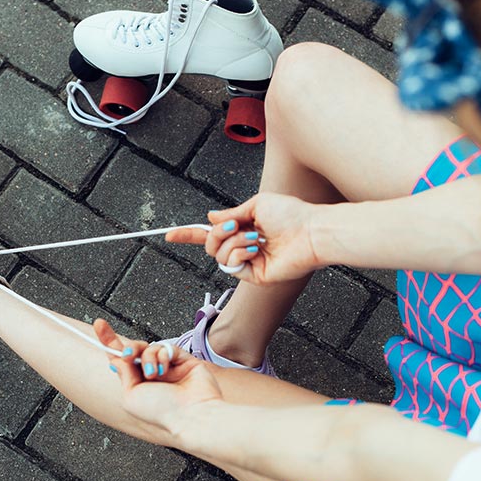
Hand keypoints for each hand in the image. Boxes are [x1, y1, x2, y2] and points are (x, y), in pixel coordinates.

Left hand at [93, 319, 222, 437]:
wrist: (191, 415)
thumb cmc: (163, 412)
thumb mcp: (132, 396)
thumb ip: (124, 375)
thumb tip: (116, 359)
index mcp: (138, 384)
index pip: (121, 359)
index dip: (110, 342)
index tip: (99, 325)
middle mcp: (152, 374)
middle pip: (135, 350)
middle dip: (129, 348)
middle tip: (128, 355)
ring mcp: (169, 367)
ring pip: (151, 348)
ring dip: (148, 358)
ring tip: (153, 373)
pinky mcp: (184, 360)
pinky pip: (168, 348)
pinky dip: (163, 355)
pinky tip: (165, 368)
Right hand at [166, 193, 322, 283]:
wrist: (310, 231)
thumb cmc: (291, 214)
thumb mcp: (256, 205)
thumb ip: (231, 213)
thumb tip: (210, 217)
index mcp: (244, 229)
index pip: (211, 234)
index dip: (189, 235)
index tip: (169, 235)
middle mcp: (244, 247)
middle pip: (210, 246)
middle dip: (217, 234)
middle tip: (235, 225)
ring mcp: (249, 263)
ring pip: (218, 255)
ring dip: (233, 242)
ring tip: (254, 237)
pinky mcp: (254, 276)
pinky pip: (230, 266)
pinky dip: (238, 253)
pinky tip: (256, 249)